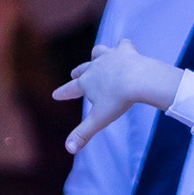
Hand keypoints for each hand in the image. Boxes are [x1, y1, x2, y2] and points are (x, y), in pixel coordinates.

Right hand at [56, 39, 184, 157]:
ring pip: (98, 52)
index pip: (70, 89)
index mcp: (87, 83)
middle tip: (73, 73)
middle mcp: (95, 67)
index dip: (63, 93)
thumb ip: (84, 134)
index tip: (55, 95)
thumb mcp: (100, 119)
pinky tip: (126, 47)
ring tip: (96, 55)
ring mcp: (110, 56)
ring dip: (96, 55)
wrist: (138, 79)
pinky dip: (124, 46)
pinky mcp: (126, 50)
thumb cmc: (119, 100)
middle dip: (78, 72)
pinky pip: (123, 45)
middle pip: (83, 70)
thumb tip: (68, 149)